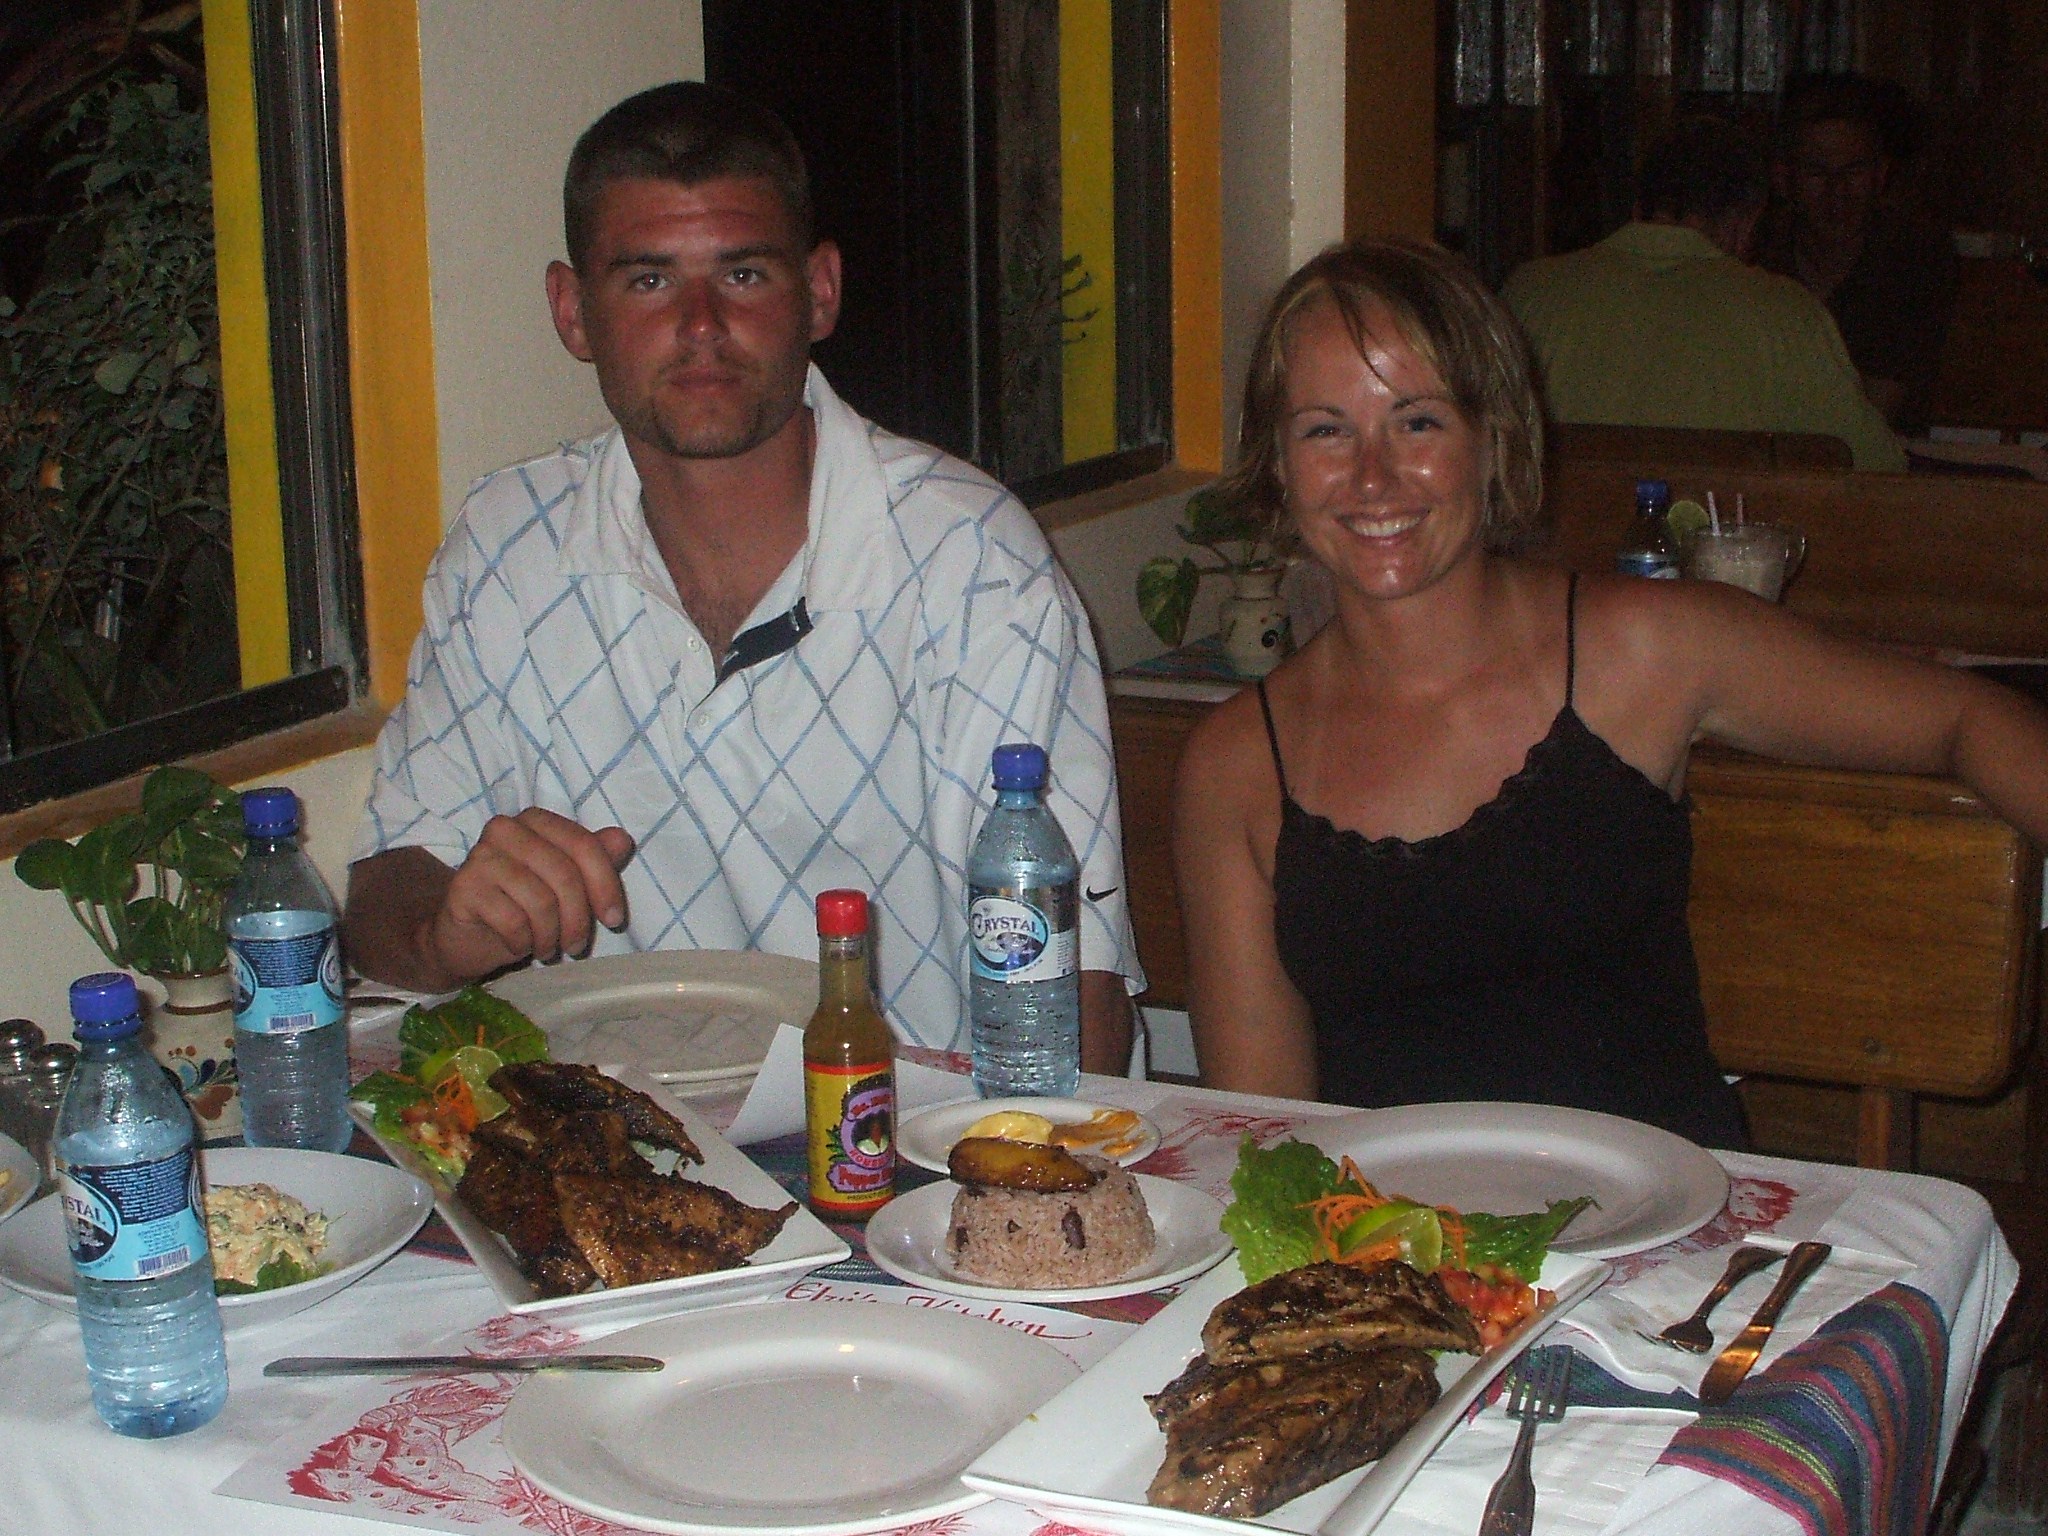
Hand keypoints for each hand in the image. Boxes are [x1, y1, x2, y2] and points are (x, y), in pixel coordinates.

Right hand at [422, 809, 634, 980]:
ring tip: (548, 948)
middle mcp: (505, 829)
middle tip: (576, 946)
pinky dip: (524, 943)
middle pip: (564, 874)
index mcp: (535, 821)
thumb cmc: (521, 906)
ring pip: (540, 900)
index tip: (614, 920)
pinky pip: (513, 921)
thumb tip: (622, 840)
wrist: (464, 937)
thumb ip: (594, 859)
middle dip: (578, 919)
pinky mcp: (464, 887)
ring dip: (551, 936)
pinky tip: (521, 946)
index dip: (605, 885)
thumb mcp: (566, 885)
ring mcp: (480, 856)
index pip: (583, 846)